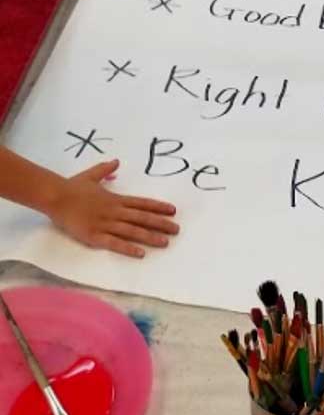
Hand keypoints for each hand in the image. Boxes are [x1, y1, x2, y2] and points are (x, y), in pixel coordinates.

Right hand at [45, 159, 177, 257]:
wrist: (55, 196)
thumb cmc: (72, 187)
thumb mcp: (91, 175)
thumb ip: (105, 170)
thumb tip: (116, 161)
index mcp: (116, 199)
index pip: (142, 203)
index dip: (158, 207)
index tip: (173, 210)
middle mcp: (114, 211)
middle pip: (142, 218)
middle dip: (161, 224)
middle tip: (177, 229)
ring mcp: (105, 223)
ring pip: (132, 231)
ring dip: (150, 236)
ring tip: (165, 242)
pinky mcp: (94, 235)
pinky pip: (114, 243)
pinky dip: (128, 248)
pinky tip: (141, 253)